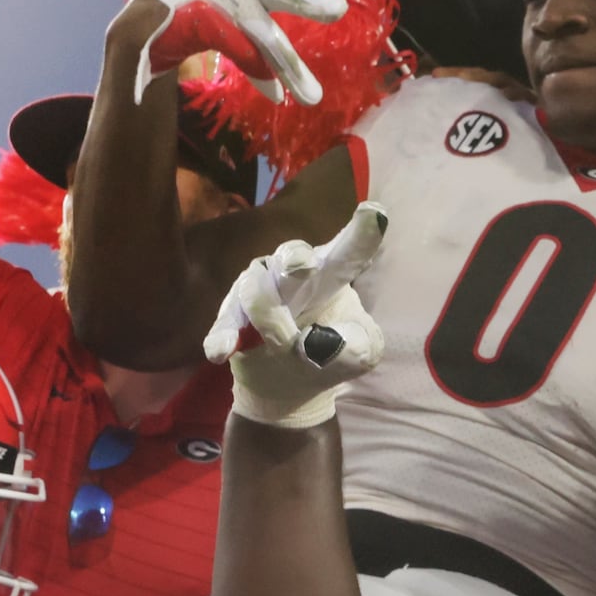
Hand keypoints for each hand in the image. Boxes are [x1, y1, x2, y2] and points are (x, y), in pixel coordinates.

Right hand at [126, 0, 348, 105]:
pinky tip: (278, 97)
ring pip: (266, 37)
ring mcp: (228, 10)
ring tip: (313, 96)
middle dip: (309, 1)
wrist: (154, 11)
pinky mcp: (212, 32)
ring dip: (290, 66)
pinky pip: (243, 58)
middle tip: (339, 9)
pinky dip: (262, 78)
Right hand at [208, 204, 388, 426]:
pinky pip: (226, 322)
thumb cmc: (330, 354)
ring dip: (269, 317)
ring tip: (282, 344)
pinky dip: (224, 335)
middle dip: (294, 257)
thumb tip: (320, 343)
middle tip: (303, 264)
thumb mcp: (360, 355)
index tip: (375, 211)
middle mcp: (292, 275)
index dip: (361, 235)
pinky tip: (220, 351)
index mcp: (331, 276)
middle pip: (292, 256)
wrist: (287, 384)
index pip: (348, 255)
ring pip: (256, 287)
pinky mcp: (232, 319)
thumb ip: (356, 346)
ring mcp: (258, 293)